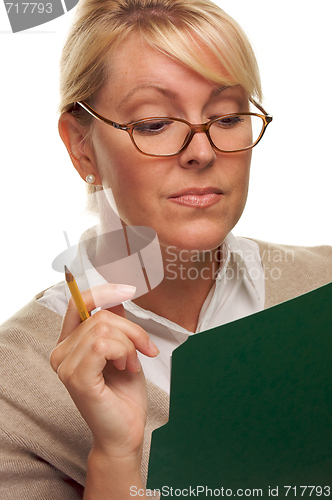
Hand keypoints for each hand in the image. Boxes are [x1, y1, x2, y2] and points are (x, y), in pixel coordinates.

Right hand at [50, 284, 158, 459]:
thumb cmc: (124, 395)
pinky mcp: (77, 378)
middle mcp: (61, 353)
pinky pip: (102, 345)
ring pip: (104, 328)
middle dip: (131, 330)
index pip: (78, 302)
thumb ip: (116, 325)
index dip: (103, 291)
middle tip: (144, 350)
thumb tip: (117, 297)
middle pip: (100, 316)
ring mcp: (65, 366)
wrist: (126, 432)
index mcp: (69, 344)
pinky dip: (123, 352)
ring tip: (132, 364)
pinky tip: (126, 368)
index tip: (130, 289)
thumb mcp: (124, 350)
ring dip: (129, 344)